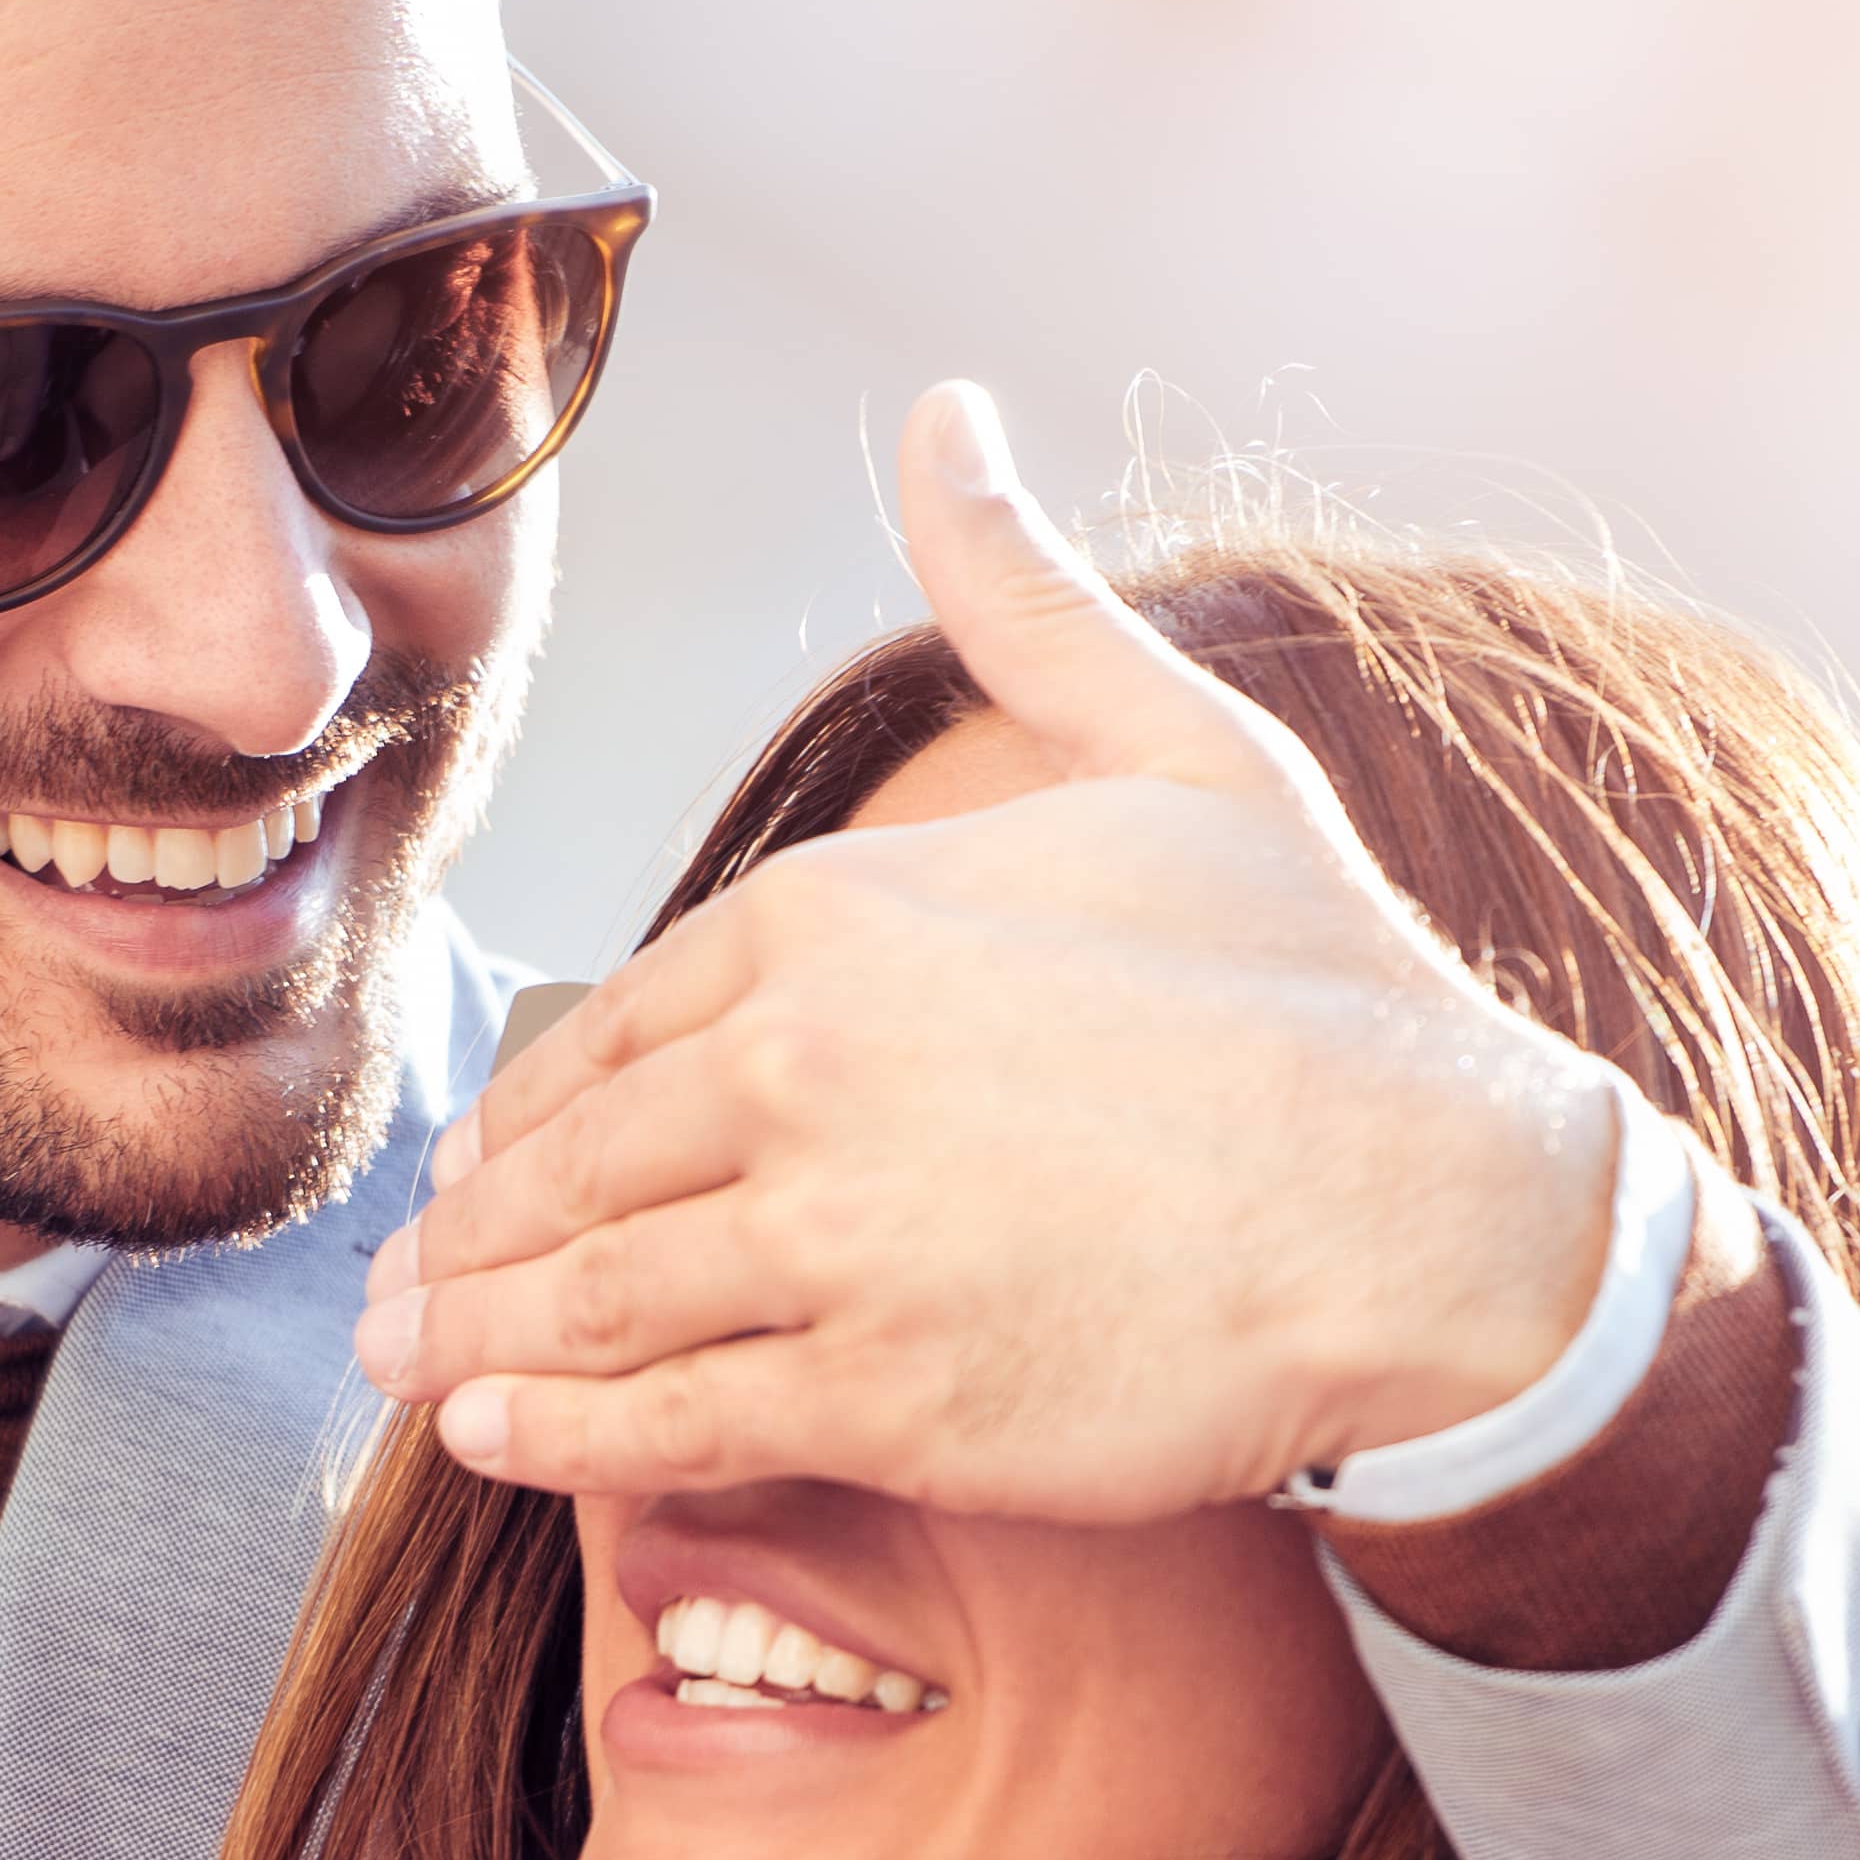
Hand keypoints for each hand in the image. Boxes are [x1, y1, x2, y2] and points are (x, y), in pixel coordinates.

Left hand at [354, 384, 1620, 1514]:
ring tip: (415, 1369)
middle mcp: (803, 1072)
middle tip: (408, 1284)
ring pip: (590, 1296)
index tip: (495, 1155)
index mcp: (839, 918)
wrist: (1451, 1214)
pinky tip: (491, 1441)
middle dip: (475, 1232)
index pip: (625, 1018)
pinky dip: (554, 1434)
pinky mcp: (883, 1394)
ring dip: (476, 1339)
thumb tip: (946, 418)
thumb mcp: (1175, 747)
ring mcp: (832, 1241)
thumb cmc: (1330, 992)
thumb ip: (1022, 597)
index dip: (543, 1100)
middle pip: (579, 1162)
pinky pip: (664, 1418)